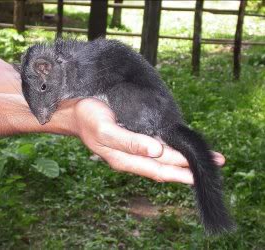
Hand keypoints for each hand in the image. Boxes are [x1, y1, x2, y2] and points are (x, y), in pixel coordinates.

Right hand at [72, 98, 224, 184]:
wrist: (76, 111)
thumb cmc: (89, 119)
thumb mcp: (105, 130)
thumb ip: (129, 142)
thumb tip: (156, 151)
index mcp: (125, 158)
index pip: (158, 168)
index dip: (181, 170)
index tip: (201, 170)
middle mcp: (132, 156)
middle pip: (165, 166)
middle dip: (189, 167)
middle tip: (217, 162)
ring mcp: (134, 148)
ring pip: (163, 159)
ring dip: (183, 160)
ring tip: (205, 158)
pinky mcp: (134, 138)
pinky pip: (157, 148)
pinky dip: (172, 151)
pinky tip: (180, 149)